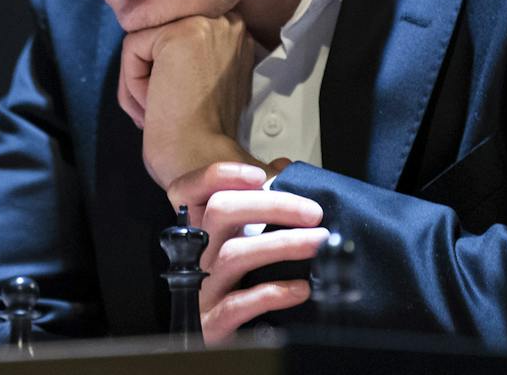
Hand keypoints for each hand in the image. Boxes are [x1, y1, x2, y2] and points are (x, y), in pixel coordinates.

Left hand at [117, 12, 255, 189]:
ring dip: (141, 81)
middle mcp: (228, 22)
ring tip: (157, 110)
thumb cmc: (205, 135)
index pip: (179, 38)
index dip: (168, 73)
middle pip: (161, 36)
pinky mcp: (178, 33)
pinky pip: (132, 48)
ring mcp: (205, 24)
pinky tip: (153, 105)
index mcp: (238, 35)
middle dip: (152, 74)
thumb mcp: (213, 81)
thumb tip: (158, 49)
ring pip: (144, 41)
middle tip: (163, 110)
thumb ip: (198, 56)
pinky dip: (131, 83)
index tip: (175, 105)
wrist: (205, 162)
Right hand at [169, 163, 329, 344]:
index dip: (220, 175)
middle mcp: (195, 252)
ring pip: (234, 254)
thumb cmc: (235, 280)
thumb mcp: (242, 236)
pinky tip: (301, 288)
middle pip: (219, 211)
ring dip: (281, 245)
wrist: (220, 337)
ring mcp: (201, 286)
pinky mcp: (212, 321)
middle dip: (271, 205)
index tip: (259, 175)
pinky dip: (273, 293)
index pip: (189, 188)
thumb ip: (260, 200)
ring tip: (316, 242)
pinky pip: (238, 305)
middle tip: (312, 212)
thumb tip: (283, 168)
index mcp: (198, 228)